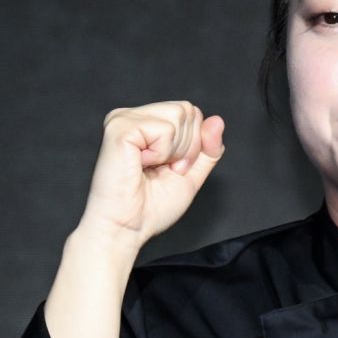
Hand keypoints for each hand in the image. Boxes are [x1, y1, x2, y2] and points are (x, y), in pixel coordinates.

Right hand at [76, 101, 224, 250]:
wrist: (127, 228)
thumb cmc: (151, 207)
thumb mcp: (192, 174)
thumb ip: (208, 148)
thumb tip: (218, 120)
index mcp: (146, 123)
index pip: (192, 113)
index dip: (194, 145)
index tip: (172, 169)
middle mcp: (133, 116)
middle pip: (188, 110)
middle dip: (187, 147)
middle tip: (162, 170)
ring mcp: (123, 118)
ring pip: (179, 114)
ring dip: (175, 150)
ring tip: (152, 168)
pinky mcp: (119, 128)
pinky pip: (165, 129)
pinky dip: (162, 153)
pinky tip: (141, 165)